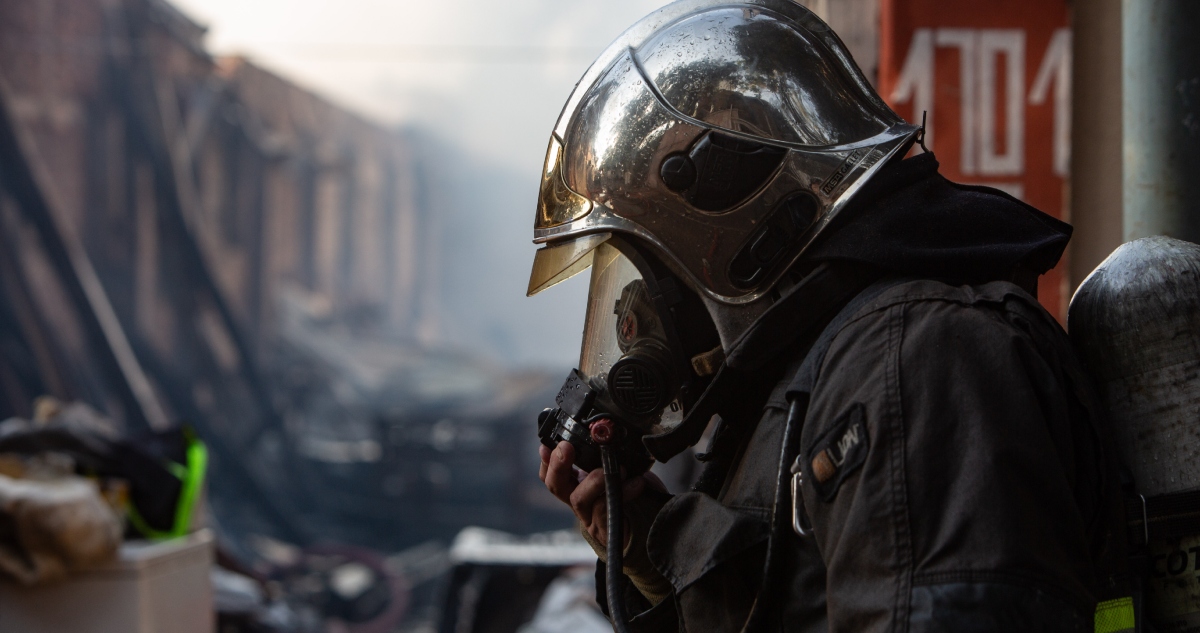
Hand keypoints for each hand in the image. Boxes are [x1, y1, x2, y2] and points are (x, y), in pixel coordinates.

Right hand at [539, 441, 665, 547]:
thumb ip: (610, 456)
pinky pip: (606, 508)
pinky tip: (637, 482)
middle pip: (556, 485)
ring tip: (618, 469)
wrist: (656, 526)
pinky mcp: (606, 529)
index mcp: (579, 486)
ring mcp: (591, 518)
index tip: (547, 445)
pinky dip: (621, 492)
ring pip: (579, 498)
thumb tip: (607, 431)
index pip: (552, 475)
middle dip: (558, 464)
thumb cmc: (639, 494)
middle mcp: (580, 502)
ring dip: (595, 480)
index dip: (547, 460)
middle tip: (566, 448)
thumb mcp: (622, 469)